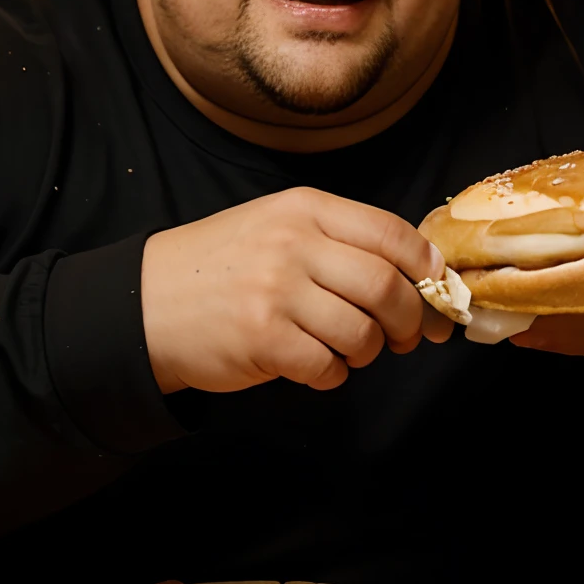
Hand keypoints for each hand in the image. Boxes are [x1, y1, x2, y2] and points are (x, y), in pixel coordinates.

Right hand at [141, 188, 452, 394]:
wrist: (146, 302)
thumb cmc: (222, 266)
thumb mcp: (276, 225)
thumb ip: (338, 240)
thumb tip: (418, 273)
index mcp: (304, 209)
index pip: (391, 232)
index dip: (427, 267)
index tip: (438, 290)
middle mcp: (293, 243)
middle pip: (387, 285)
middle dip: (411, 319)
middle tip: (410, 337)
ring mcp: (276, 291)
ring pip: (363, 332)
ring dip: (369, 352)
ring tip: (350, 351)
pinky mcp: (263, 339)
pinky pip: (327, 366)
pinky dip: (333, 375)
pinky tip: (315, 366)